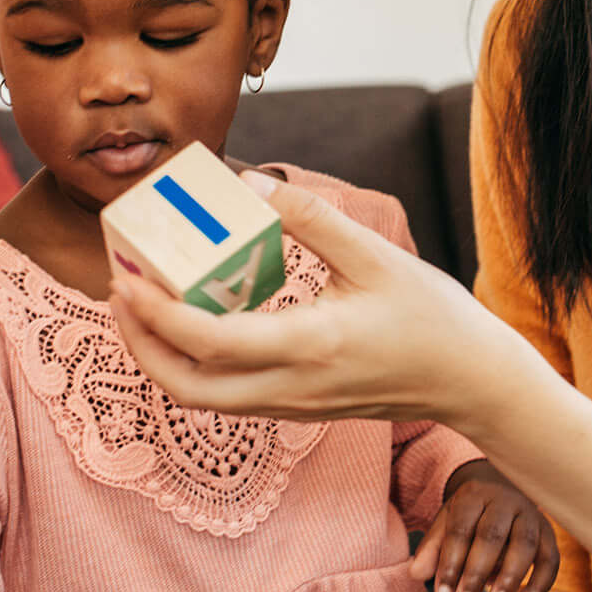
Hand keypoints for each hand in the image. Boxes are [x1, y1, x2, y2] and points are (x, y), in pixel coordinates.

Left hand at [109, 171, 538, 434]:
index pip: (208, 341)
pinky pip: (226, 394)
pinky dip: (194, 362)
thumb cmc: (431, 319)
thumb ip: (314, 219)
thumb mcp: (377, 256)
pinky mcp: (296, 407)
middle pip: (185, 386)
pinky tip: (195, 317)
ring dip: (161, 355)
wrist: (470, 383)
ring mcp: (291, 404)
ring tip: (144, 302)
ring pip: (200, 397)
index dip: (156, 312)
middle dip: (138, 342)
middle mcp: (290, 387)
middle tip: (121, 289)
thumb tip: (254, 185)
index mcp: (308, 346)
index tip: (127, 275)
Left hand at [410, 460, 560, 591]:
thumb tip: (416, 574)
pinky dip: (537, 587)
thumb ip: (432, 549)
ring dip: (511, 577)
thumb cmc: (468, 517)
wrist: (502, 490)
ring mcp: (531, 516)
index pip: (461, 529)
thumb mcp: (446, 524)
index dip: (451, 563)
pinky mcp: (549, 534)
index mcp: (474, 495)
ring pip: (524, 545)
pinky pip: (550, 560)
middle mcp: (506, 501)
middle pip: (493, 535)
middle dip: (477, 571)